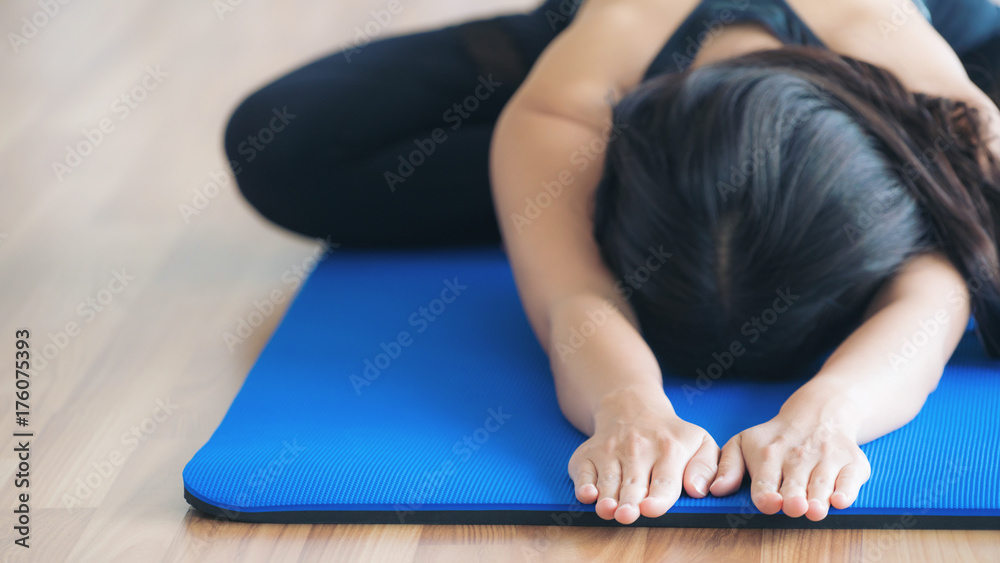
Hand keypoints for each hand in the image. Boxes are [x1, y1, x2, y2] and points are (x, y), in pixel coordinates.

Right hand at [567, 386, 719, 523]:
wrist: (631, 408)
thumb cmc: (670, 436)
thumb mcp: (700, 441)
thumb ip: (707, 467)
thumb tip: (697, 489)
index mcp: (669, 449)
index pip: (665, 481)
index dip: (657, 498)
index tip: (651, 509)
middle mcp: (637, 449)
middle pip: (633, 484)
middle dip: (629, 501)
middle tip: (627, 515)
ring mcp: (610, 451)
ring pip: (607, 480)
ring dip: (606, 497)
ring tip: (607, 510)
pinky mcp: (587, 454)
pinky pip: (582, 472)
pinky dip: (582, 484)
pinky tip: (587, 494)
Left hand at [709, 407, 869, 520]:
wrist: (819, 413)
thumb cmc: (774, 438)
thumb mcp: (743, 443)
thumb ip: (727, 467)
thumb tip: (715, 489)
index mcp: (768, 454)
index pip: (765, 479)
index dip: (767, 493)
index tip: (768, 503)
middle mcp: (798, 456)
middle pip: (795, 483)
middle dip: (793, 497)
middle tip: (793, 507)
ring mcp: (827, 458)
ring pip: (822, 482)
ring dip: (819, 497)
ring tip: (814, 510)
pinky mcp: (853, 462)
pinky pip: (851, 478)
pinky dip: (847, 489)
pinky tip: (840, 500)